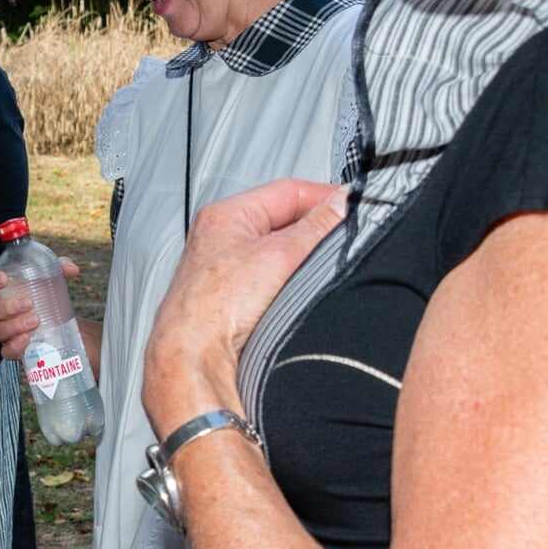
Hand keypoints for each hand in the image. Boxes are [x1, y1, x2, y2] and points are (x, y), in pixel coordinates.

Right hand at [0, 258, 79, 362]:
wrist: (58, 321)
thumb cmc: (46, 295)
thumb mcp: (53, 279)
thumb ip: (60, 269)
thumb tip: (72, 269)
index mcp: (1, 291)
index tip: (4, 279)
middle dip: (7, 307)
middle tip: (29, 303)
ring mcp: (4, 331)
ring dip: (13, 326)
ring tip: (35, 320)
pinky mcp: (12, 349)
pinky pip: (6, 351)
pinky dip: (15, 346)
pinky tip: (27, 339)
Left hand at [142, 180, 348, 434]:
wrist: (192, 357)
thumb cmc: (213, 306)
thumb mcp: (281, 256)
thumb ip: (318, 226)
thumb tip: (344, 203)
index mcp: (226, 216)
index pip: (289, 191)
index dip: (326, 197)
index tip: (355, 208)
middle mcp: (220, 240)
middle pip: (285, 223)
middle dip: (316, 233)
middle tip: (341, 242)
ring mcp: (224, 271)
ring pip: (280, 256)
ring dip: (302, 263)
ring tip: (315, 275)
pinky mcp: (231, 301)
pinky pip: (271, 283)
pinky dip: (288, 287)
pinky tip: (296, 299)